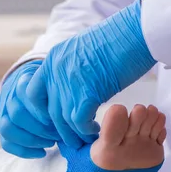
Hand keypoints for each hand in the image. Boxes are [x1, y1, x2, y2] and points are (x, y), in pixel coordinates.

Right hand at [0, 60, 60, 157]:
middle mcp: (8, 98)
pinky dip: (24, 151)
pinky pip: (6, 144)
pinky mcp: (1, 130)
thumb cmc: (48, 89)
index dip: (42, 110)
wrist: (26, 89)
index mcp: (21, 82)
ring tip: (51, 144)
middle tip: (58, 134)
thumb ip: (60, 93)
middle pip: (17, 114)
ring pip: (8, 129)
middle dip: (40, 129)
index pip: (26, 94)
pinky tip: (42, 152)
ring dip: (31, 140)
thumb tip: (78, 115)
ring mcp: (1, 114)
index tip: (57, 118)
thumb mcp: (54, 83)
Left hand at [27, 0, 156, 147]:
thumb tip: (74, 89)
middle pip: (49, 112)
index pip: (32, 93)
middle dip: (61, 130)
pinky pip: (79, 122)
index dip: (42, 112)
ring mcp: (69, 81)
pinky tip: (96, 131)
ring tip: (87, 140)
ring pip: (63, 120)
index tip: (55, 122)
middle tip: (73, 138)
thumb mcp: (83, 51)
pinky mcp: (87, 92)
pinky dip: (87, 131)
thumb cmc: (119, 39)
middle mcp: (56, 71)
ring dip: (76, 134)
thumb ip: (72, 70)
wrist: (137, 31)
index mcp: (53, 59)